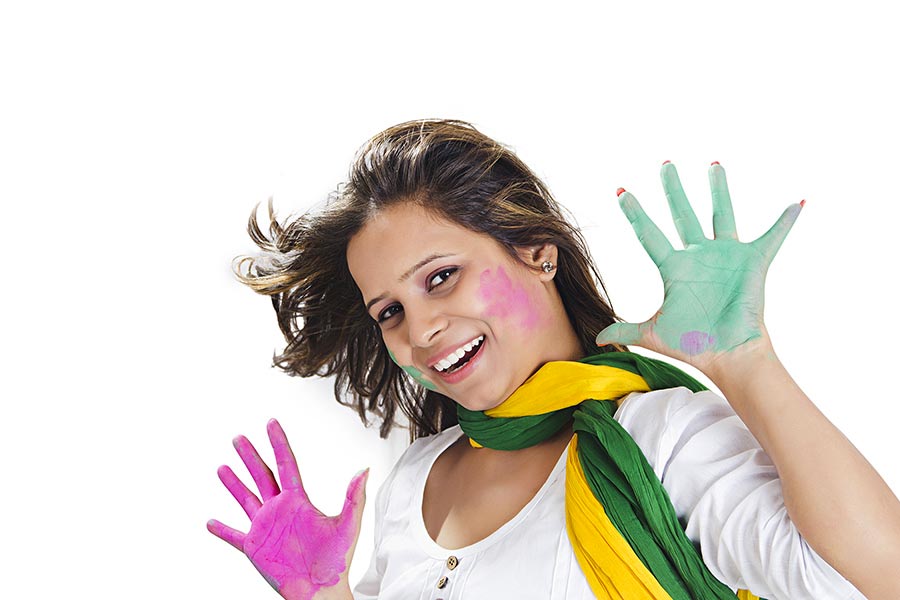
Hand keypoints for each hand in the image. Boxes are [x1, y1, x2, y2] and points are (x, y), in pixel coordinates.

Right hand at [207, 419, 367, 599]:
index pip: (286, 465)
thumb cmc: (336, 562)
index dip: (279, 443)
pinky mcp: (255, 548)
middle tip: (239, 438)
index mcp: (299, 501)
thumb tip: (365, 469)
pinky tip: (210, 522)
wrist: (321, 592)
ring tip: (222, 468)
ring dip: (233, 484)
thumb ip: (354, 497)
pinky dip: (222, 531)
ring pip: (246, 499)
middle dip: (250, 456)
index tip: (271, 423)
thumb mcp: (347, 525)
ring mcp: (265, 528)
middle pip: (262, 476)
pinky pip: (234, 537)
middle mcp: (280, 510)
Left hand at [595, 162, 801, 371]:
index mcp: (674, 269)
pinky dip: (786, 221)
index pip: (649, 234)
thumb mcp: (653, 333)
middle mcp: (698, 256)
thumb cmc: (694, 346)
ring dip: (718, 190)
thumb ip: (626, 330)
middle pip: (682, 214)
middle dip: (673, 189)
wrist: (728, 355)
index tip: (621, 192)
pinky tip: (797, 202)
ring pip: (720, 214)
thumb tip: (595, 339)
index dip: (635, 214)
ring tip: (714, 164)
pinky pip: (773, 237)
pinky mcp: (753, 262)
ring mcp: (726, 257)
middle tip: (666, 165)